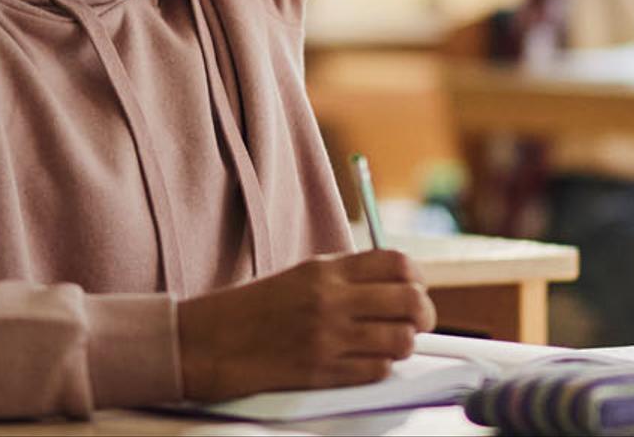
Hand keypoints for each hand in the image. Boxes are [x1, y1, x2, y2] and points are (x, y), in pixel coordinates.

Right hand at [173, 250, 434, 400]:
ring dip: (403, 344)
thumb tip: (397, 286)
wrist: (209, 342)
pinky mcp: (322, 371)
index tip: (415, 289)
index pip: (398, 263)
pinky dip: (380, 368)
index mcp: (327, 270)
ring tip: (389, 344)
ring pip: (402, 340)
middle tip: (418, 322)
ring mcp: (328, 337)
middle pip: (411, 301)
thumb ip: (347, 278)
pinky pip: (377, 370)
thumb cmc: (253, 310)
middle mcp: (332, 300)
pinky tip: (366, 362)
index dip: (417, 279)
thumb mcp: (301, 276)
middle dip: (424, 314)